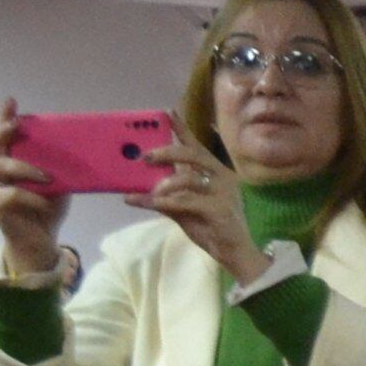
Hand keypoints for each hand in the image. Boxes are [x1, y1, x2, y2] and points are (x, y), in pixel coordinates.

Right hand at [0, 102, 66, 278]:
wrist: (41, 238)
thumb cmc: (48, 207)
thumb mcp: (61, 184)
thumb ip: (62, 169)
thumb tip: (88, 152)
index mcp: (17, 159)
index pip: (9, 135)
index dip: (6, 117)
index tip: (11, 102)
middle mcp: (2, 168)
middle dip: (5, 132)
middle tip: (16, 124)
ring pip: (3, 166)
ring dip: (27, 168)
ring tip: (48, 177)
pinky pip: (12, 194)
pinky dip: (31, 196)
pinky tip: (45, 201)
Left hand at [140, 139, 268, 287]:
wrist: (235, 253)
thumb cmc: (211, 228)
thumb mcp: (183, 210)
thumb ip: (163, 198)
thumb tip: (131, 193)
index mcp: (214, 173)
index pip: (196, 147)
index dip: (183, 129)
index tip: (168, 112)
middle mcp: (222, 178)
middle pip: (193, 155)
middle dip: (167, 152)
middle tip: (145, 157)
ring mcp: (223, 193)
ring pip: (189, 179)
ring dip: (164, 184)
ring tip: (150, 193)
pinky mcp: (219, 210)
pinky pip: (187, 201)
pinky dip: (166, 202)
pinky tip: (152, 203)